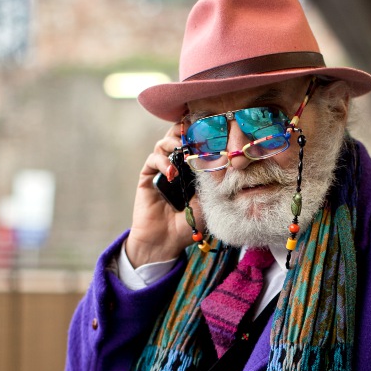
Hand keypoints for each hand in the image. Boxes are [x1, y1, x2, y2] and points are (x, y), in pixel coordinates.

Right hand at [125, 123, 203, 266]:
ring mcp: (161, 169)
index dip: (202, 134)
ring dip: (173, 141)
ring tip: (182, 148)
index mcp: (193, 169)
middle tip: (194, 131)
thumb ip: (211, 181)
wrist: (166, 241)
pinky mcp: (148, 176)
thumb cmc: (189, 224)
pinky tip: (171, 172)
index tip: (211, 130)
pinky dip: (162, 161)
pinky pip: (153, 159)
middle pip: (179, 137)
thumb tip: (222, 159)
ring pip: (164, 143)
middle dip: (186, 131)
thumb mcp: (207, 202)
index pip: (197, 143)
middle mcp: (177, 165)